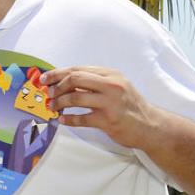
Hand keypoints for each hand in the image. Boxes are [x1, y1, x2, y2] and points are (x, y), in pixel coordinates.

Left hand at [42, 66, 161, 149]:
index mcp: (110, 74)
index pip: (77, 69)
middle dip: (57, 87)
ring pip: (75, 98)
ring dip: (59, 103)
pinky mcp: (109, 120)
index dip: (57, 74)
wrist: (150, 126)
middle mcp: (111, 85)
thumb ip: (93, 82)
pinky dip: (68, 119)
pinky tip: (62, 120)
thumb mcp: (115, 87)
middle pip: (74, 79)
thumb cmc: (129, 106)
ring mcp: (110, 102)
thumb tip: (64, 83)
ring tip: (53, 107)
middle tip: (49, 94)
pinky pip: (81, 118)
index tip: (44, 79)